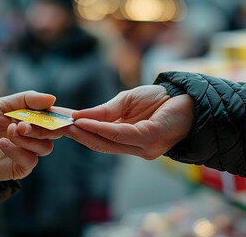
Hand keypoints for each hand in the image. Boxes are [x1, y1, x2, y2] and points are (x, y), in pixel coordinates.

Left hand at [0, 91, 61, 180]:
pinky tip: (2, 144)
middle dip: (41, 128)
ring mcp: (29, 152)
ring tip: (8, 132)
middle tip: (21, 124)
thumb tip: (53, 99)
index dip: (63, 116)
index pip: (55, 117)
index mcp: (34, 119)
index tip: (69, 115)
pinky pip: (30, 161)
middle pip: (54, 133)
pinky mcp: (21, 167)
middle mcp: (35, 136)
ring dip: (27, 139)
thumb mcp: (3, 104)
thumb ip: (28, 99)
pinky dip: (17, 151)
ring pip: (45, 148)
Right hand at [59, 85, 193, 159]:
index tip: (59, 125)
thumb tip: (78, 116)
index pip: (98, 139)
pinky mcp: (149, 139)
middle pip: (99, 144)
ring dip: (85, 133)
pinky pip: (120, 134)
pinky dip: (101, 128)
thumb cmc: (159, 100)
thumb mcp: (126, 102)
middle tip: (56, 126)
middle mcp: (134, 148)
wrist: (189, 97)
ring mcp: (142, 147)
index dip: (79, 133)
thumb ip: (105, 112)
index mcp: (127, 140)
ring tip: (66, 125)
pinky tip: (86, 123)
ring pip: (106, 142)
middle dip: (77, 135)